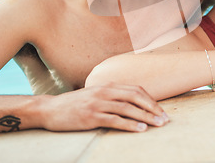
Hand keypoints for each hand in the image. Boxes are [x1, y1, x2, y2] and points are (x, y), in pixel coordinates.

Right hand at [38, 83, 168, 131]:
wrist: (49, 109)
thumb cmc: (75, 104)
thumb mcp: (95, 94)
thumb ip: (112, 96)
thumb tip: (132, 103)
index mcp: (108, 85)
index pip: (136, 90)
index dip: (151, 100)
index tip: (161, 110)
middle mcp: (105, 92)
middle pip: (135, 97)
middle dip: (153, 108)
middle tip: (165, 118)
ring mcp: (98, 103)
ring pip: (128, 108)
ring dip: (146, 117)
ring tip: (158, 124)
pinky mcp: (91, 116)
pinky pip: (115, 120)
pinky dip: (130, 124)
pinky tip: (140, 129)